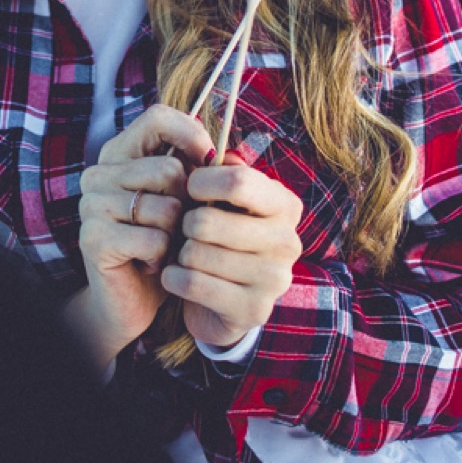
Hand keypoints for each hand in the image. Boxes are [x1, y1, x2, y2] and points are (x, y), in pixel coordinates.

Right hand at [72, 104, 214, 369]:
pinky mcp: (94, 239)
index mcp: (119, 153)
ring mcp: (92, 205)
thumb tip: (229, 158)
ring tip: (163, 245)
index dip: (190, 135)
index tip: (208, 161)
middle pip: (169, 168)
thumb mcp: (182, 200)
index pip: (157, 117)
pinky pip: (153, 239)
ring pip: (165, 207)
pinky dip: (162, 256)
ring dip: (175, 234)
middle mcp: (99, 173)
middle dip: (187, 202)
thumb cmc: (162, 242)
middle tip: (177, 224)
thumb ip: (198, 171)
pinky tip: (152, 264)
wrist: (131, 298)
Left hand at [161, 152, 302, 350]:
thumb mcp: (226, 201)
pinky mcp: (252, 310)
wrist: (224, 300)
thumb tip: (218, 152)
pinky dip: (173, 277)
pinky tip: (177, 276)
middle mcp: (288, 241)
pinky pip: (192, 283)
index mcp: (285, 205)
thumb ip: (223, 172)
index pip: (237, 180)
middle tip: (186, 229)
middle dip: (185, 223)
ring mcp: (275, 280)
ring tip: (185, 254)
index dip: (201, 181)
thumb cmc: (221, 237)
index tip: (190, 187)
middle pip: (208, 221)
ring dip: (179, 253)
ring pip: (196, 254)